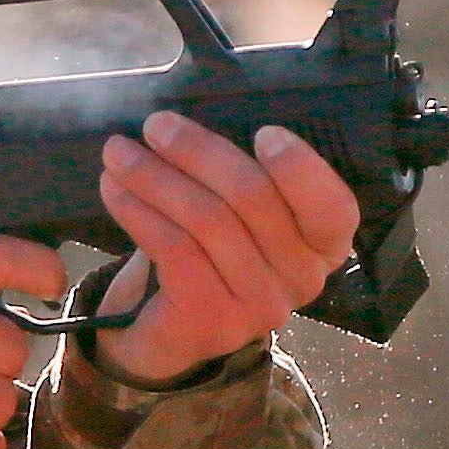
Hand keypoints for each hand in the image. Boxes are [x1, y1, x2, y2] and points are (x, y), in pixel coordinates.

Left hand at [88, 115, 363, 383]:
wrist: (172, 328)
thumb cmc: (212, 251)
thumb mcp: (241, 211)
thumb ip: (240, 172)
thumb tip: (190, 120)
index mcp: (324, 244)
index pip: (334, 208)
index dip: (302, 169)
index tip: (263, 131)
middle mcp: (304, 279)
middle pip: (253, 198)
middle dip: (198, 152)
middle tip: (157, 126)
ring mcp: (261, 306)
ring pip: (207, 221)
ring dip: (155, 177)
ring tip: (120, 153)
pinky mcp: (213, 320)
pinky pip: (174, 249)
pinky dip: (138, 211)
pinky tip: (114, 190)